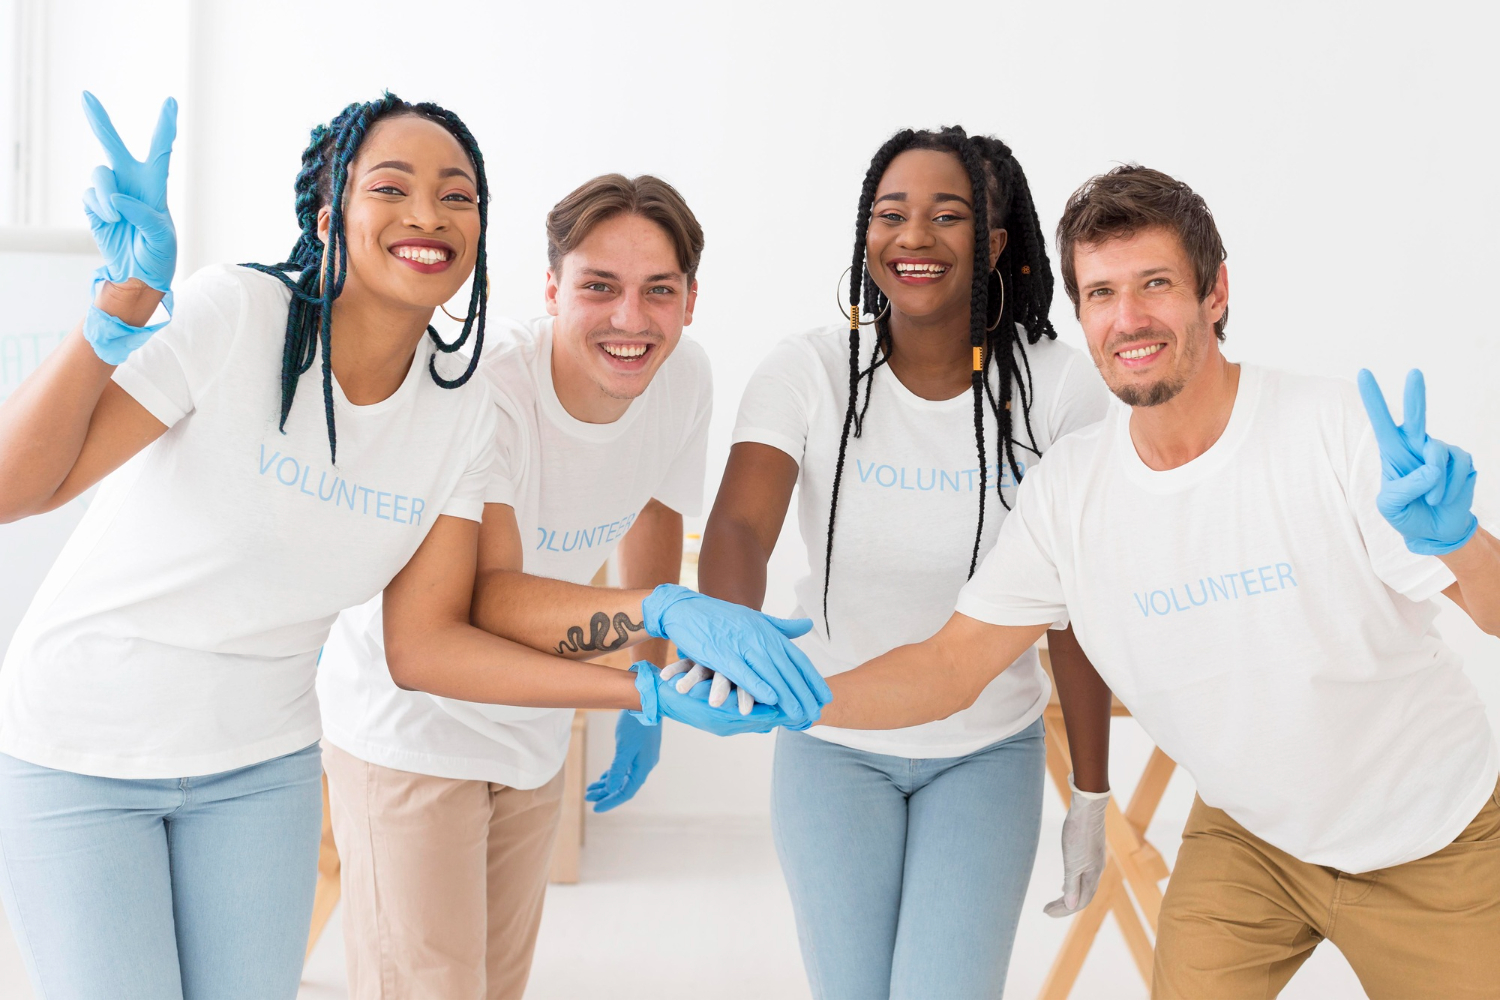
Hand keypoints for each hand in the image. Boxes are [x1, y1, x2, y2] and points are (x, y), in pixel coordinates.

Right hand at [81, 92, 176, 292]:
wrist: (138, 276)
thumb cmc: (159, 255)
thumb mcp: (161, 238)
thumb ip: (143, 216)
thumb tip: (116, 199)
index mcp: (156, 186)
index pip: (161, 151)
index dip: (164, 126)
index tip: (170, 102)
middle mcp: (131, 183)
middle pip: (113, 145)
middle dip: (99, 120)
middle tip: (86, 96)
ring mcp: (110, 193)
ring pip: (99, 174)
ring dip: (106, 194)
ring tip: (115, 216)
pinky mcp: (94, 205)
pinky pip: (89, 195)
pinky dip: (98, 209)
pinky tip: (110, 221)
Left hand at [585, 711, 661, 812]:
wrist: (647, 703)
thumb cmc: (637, 724)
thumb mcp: (624, 747)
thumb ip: (618, 768)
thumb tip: (611, 788)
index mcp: (643, 767)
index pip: (626, 791)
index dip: (611, 801)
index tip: (596, 808)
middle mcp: (644, 766)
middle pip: (624, 786)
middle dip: (606, 793)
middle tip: (588, 797)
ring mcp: (641, 758)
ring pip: (622, 777)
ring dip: (607, 784)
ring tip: (591, 790)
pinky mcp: (638, 751)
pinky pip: (624, 768)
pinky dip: (612, 774)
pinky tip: (602, 778)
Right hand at [642, 584, 830, 726]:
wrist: (686, 609)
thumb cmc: (721, 618)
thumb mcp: (754, 619)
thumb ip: (781, 626)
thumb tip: (808, 625)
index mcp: (768, 631)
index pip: (797, 658)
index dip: (812, 679)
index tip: (825, 697)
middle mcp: (759, 637)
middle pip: (787, 669)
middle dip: (804, 693)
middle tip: (816, 713)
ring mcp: (741, 644)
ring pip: (770, 673)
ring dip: (786, 695)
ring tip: (799, 714)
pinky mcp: (722, 653)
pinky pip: (744, 673)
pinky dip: (758, 686)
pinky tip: (771, 701)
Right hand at [660, 659, 756, 714]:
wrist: (693, 678)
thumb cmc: (727, 686)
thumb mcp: (737, 699)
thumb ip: (753, 712)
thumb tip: (770, 725)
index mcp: (738, 680)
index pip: (742, 689)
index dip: (744, 699)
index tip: (745, 712)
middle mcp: (723, 670)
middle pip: (722, 679)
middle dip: (719, 690)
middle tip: (715, 703)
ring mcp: (705, 665)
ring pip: (700, 671)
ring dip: (691, 680)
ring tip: (682, 689)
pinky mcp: (690, 660)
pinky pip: (681, 664)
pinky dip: (674, 670)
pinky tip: (666, 677)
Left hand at [1044, 775, 1107, 916]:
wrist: (1088, 808)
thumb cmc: (1079, 834)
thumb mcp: (1073, 862)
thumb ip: (1072, 884)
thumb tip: (1072, 906)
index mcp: (1093, 876)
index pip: (1080, 902)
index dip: (1063, 910)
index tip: (1046, 912)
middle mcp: (1096, 871)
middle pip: (1082, 896)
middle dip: (1064, 906)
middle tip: (1046, 911)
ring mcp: (1095, 861)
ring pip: (1083, 885)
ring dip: (1070, 895)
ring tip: (1058, 902)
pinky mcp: (1091, 851)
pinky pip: (1084, 875)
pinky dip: (1074, 883)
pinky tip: (1068, 880)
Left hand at [1358, 369, 1478, 555]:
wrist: (1434, 531)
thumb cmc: (1406, 513)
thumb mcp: (1390, 506)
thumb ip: (1403, 488)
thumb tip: (1430, 470)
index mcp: (1392, 451)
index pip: (1381, 421)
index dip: (1372, 398)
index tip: (1363, 373)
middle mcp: (1416, 445)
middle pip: (1416, 416)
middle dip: (1415, 394)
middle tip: (1414, 372)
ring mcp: (1440, 451)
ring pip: (1437, 455)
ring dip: (1434, 484)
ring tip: (1430, 500)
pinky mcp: (1461, 460)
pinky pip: (1457, 469)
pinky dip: (1449, 488)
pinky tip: (1445, 497)